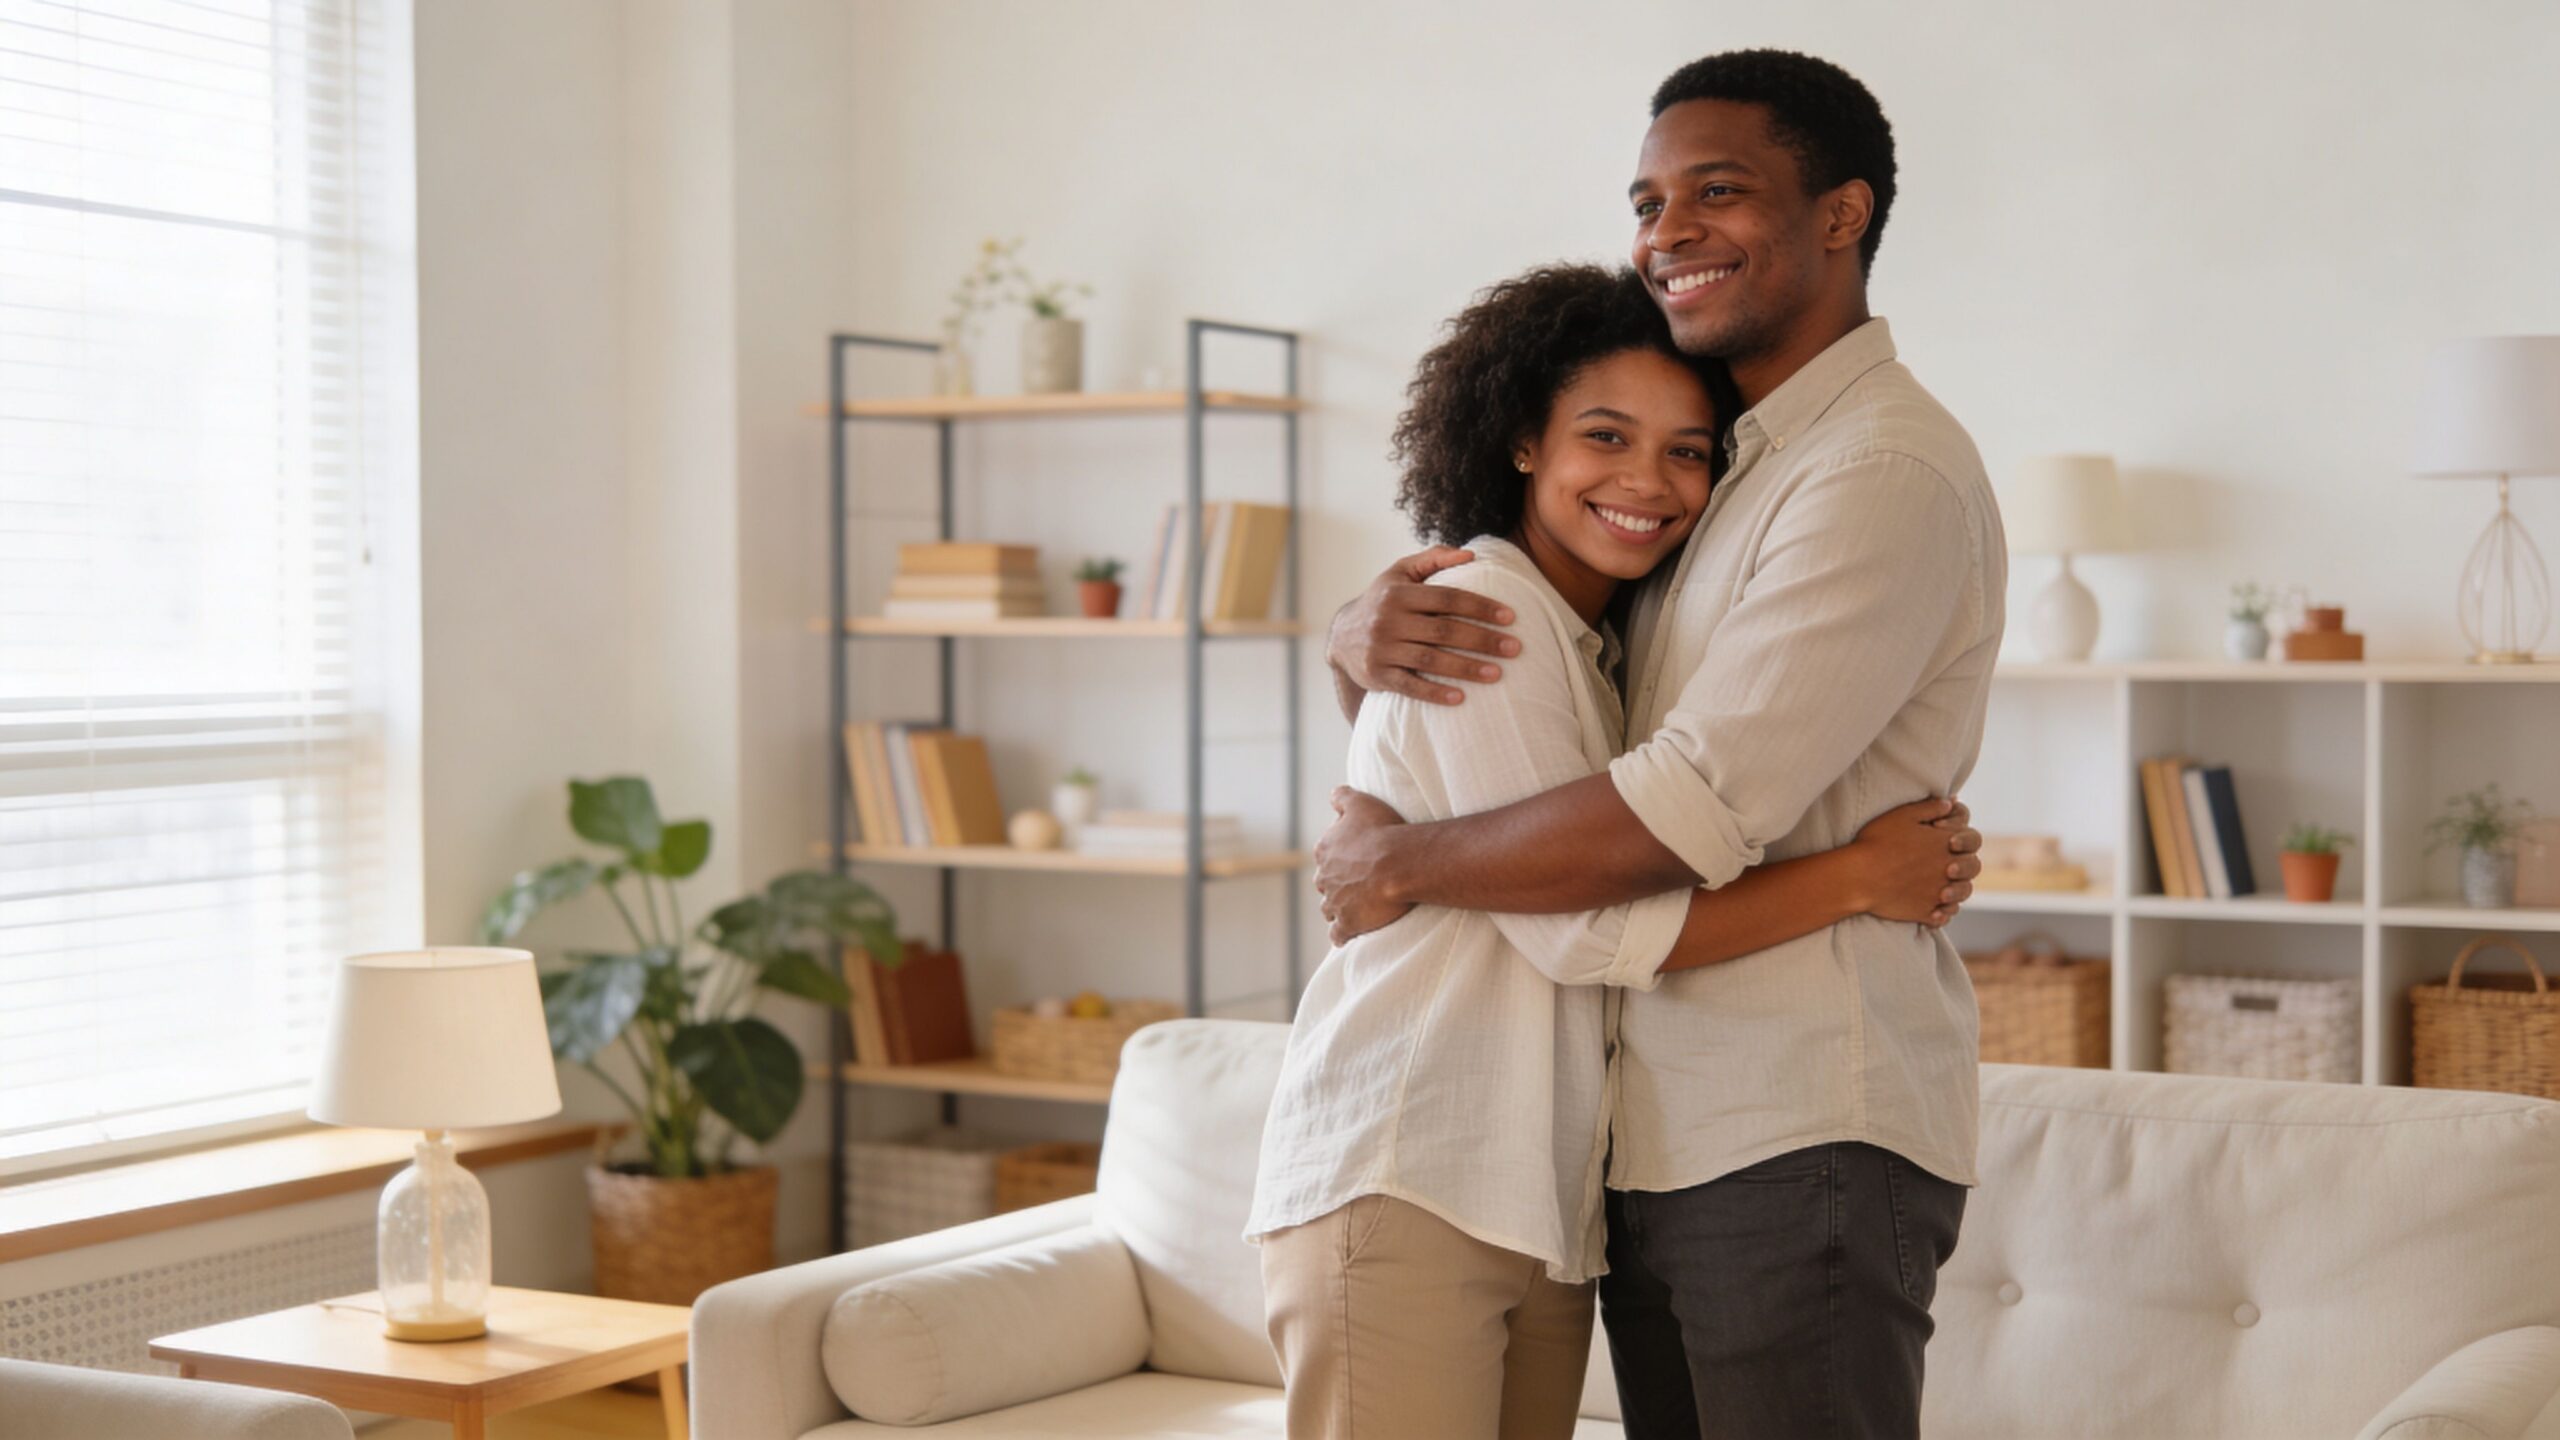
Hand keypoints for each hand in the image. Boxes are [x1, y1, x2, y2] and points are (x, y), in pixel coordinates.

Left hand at [1313, 787, 1416, 943]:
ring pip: (1328, 909)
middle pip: (1325, 883)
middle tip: (1357, 884)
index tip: (1354, 860)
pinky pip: (1338, 934)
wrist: (1400, 864)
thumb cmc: (1384, 831)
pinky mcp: (1348, 923)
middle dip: (1336, 885)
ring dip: (1338, 909)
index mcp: (1325, 850)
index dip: (1339, 858)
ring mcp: (1334, 902)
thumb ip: (1343, 797)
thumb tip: (1333, 795)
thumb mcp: (1362, 803)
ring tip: (1355, 909)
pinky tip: (1348, 935)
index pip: (1324, 856)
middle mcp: (1324, 877)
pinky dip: (1341, 935)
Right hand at [1326, 548, 1521, 706]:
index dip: (1481, 607)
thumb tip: (1471, 556)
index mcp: (1399, 592)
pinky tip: (1461, 698)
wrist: (1341, 637)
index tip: (1510, 617)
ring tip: (1497, 674)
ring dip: (1466, 668)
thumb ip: (1434, 558)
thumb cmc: (1383, 600)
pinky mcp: (1377, 675)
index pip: (1448, 598)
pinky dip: (1435, 693)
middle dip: (1482, 640)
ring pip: (1430, 660)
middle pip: (1444, 630)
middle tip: (1515, 648)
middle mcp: (1388, 619)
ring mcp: (1381, 649)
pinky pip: (1410, 686)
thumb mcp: (1401, 572)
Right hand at [1853, 797, 1982, 926]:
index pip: (1973, 839)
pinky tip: (1933, 907)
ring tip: (1942, 886)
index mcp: (1946, 843)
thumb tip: (1951, 803)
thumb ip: (1931, 807)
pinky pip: (1944, 915)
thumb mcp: (1903, 815)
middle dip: (1963, 862)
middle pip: (1973, 867)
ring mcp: (1939, 893)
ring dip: (1957, 888)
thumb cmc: (1877, 842)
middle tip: (1945, 862)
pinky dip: (1942, 912)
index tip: (1942, 836)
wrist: (1859, 877)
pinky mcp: (1926, 912)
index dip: (1962, 837)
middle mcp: (1949, 869)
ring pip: (1963, 893)